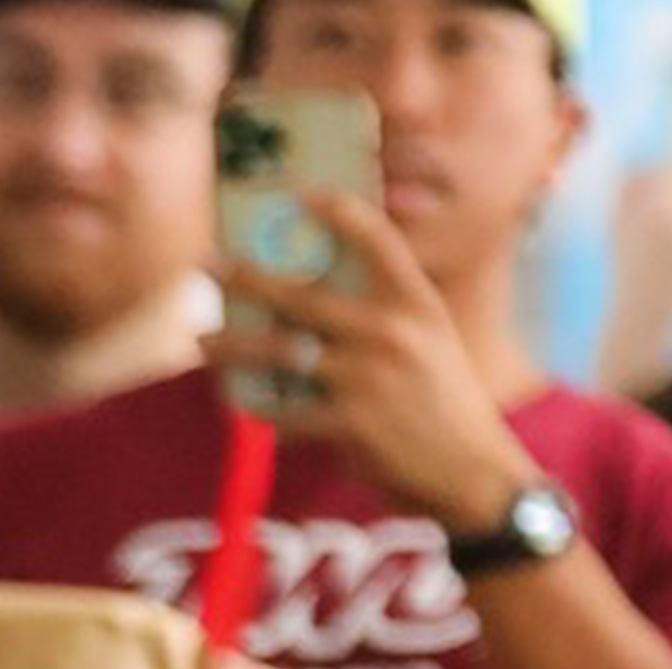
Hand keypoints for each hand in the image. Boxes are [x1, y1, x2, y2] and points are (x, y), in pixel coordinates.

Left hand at [207, 194, 543, 535]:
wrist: (471, 471)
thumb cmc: (443, 406)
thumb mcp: (431, 344)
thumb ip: (389, 317)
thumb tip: (316, 303)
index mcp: (417, 304)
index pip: (378, 240)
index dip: (338, 211)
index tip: (300, 194)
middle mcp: (392, 331)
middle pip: (300, 294)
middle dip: (244, 277)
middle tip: (206, 265)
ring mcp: (368, 376)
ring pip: (277, 352)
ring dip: (229, 346)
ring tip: (200, 342)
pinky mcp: (350, 423)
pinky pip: (284, 413)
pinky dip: (261, 413)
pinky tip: (243, 408)